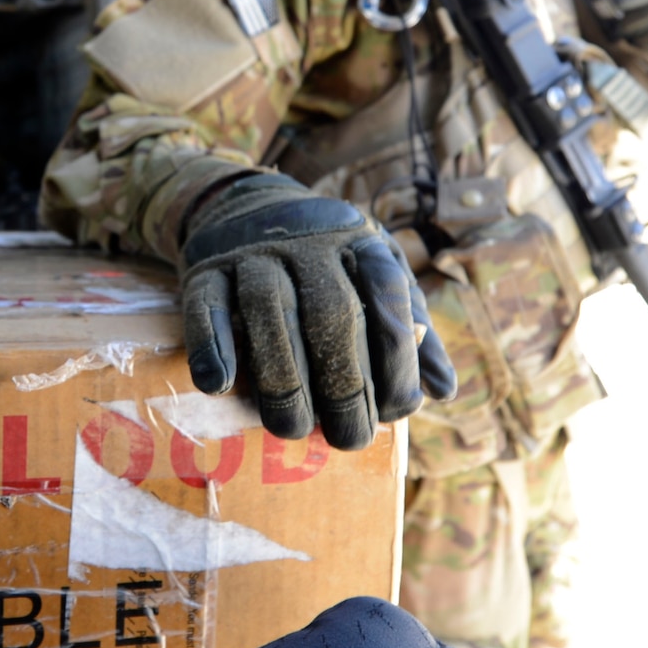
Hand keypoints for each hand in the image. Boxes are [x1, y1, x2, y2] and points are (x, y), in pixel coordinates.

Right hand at [179, 174, 454, 449]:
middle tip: (347, 438)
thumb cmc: (325, 265)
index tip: (397, 410)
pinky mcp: (204, 265)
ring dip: (281, 378)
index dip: (397, 359)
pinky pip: (205, 305)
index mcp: (360, 243)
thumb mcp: (373, 278)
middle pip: (330, 311)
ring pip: (267, 308)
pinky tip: (219, 385)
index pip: (387, 297)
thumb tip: (443, 391)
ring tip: (290, 428)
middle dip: (343, 384)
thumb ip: (408, 331)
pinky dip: (212, 345)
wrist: (246, 208)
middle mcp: (309, 240)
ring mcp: (252, 249)